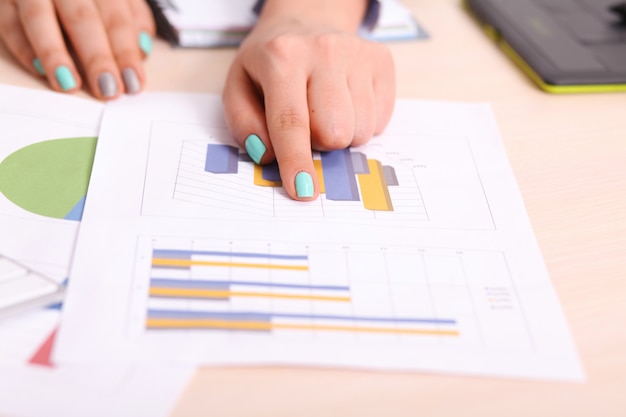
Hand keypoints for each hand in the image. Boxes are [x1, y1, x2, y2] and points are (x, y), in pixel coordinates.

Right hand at [0, 0, 154, 98]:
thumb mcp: (118, 0)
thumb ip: (133, 20)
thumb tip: (142, 52)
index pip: (116, 17)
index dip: (126, 51)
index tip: (133, 81)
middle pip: (82, 18)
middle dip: (97, 57)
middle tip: (108, 89)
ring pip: (38, 17)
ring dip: (55, 54)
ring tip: (69, 85)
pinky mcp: (4, 0)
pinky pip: (8, 23)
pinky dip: (23, 48)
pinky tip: (40, 71)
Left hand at [222, 18, 394, 200]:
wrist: (306, 20)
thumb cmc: (269, 63)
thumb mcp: (239, 87)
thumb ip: (245, 124)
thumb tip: (267, 156)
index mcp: (282, 56)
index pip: (291, 121)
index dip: (297, 161)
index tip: (302, 190)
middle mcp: (325, 51)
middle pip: (333, 133)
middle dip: (318, 142)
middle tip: (307, 121)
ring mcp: (359, 54)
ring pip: (360, 131)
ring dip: (342, 135)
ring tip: (326, 109)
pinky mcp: (382, 61)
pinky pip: (379, 122)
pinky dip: (361, 122)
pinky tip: (346, 100)